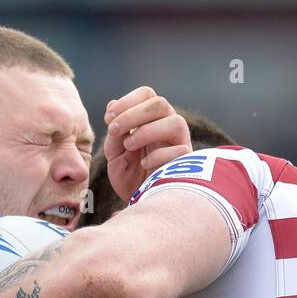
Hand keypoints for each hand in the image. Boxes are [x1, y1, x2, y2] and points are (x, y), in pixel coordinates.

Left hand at [103, 87, 190, 202]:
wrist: (143, 202)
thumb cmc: (130, 176)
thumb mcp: (114, 155)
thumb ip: (114, 133)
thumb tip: (112, 105)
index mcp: (151, 119)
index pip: (146, 95)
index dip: (127, 101)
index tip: (108, 118)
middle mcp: (168, 126)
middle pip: (160, 103)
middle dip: (133, 114)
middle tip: (114, 130)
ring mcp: (180, 143)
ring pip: (175, 122)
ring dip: (146, 131)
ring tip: (128, 146)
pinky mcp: (187, 163)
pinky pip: (179, 151)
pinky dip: (157, 155)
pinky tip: (144, 164)